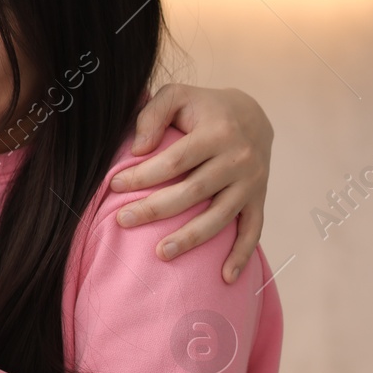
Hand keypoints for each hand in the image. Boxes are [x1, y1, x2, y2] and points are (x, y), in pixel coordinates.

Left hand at [112, 84, 271, 282]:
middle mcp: (238, 159)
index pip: (174, 161)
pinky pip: (253, 231)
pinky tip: (224, 277)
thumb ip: (153, 115)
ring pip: (220, 216)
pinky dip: (241, 255)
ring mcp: (251, 183)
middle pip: (193, 192)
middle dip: (155, 209)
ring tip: (160, 253)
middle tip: (122, 220)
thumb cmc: (203, 108)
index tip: (114, 185)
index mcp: (217, 133)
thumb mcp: (177, 96)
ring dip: (191, 238)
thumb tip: (137, 149)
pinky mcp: (259, 199)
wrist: (253, 115)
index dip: (143, 175)